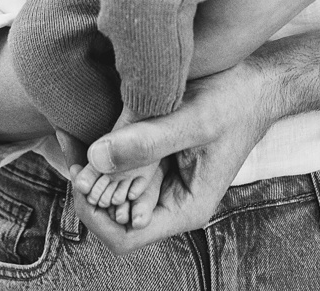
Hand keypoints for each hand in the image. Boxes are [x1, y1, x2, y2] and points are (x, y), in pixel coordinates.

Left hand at [65, 55, 285, 250]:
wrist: (253, 83)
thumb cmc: (235, 103)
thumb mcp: (196, 120)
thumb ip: (150, 141)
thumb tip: (97, 158)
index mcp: (184, 208)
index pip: (124, 236)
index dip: (93, 214)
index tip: (80, 175)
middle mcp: (167, 200)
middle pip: (109, 213)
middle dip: (84, 184)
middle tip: (67, 143)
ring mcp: (157, 179)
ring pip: (107, 187)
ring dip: (86, 164)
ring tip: (68, 131)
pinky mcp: (150, 156)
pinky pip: (115, 161)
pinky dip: (96, 148)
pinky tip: (79, 124)